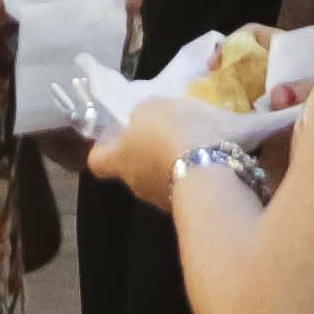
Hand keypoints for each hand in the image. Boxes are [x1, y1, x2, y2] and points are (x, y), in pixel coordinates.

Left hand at [95, 86, 248, 208]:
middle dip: (148, 151)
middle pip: (134, 168)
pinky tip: (216, 156)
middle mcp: (137, 184)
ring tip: (199, 142)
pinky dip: (200, 172)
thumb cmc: (171, 132)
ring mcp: (164, 200)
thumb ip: (143, 115)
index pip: (98, 161)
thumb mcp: (153, 107)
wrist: (212, 170)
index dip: (105, 148)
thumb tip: (141, 121)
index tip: (118, 134)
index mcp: (120, 159)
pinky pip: (191, 184)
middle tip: (167, 131)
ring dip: (177, 162)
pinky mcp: (192, 206)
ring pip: (165, 177)